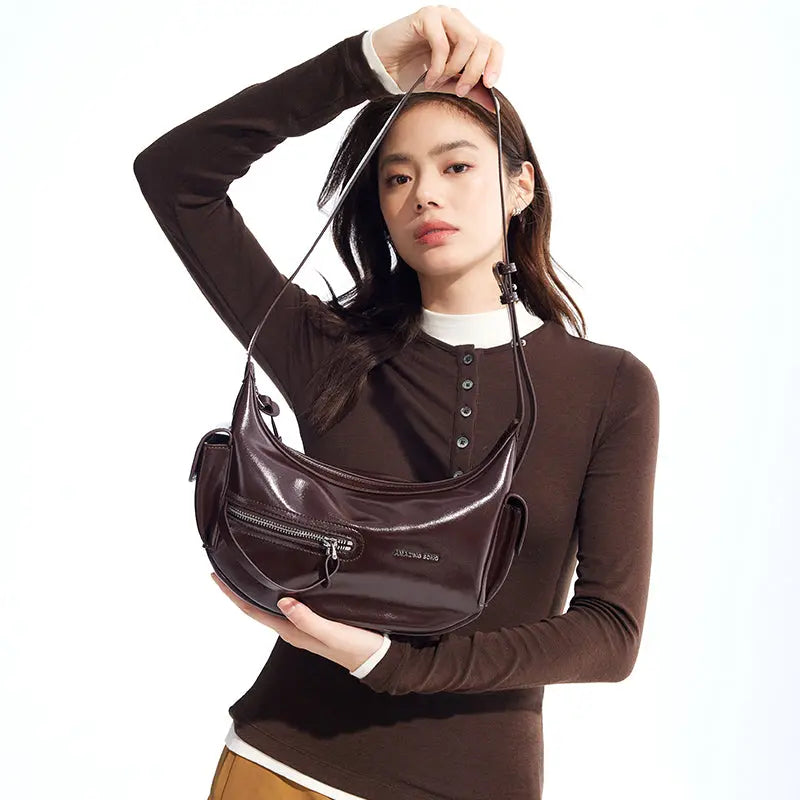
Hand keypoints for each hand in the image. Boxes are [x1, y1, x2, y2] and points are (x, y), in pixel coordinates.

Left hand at [210, 573, 385, 672]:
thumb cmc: (355, 646)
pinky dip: (274, 590)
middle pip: (255, 605)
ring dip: (254, 588)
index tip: (215, 576)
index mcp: (291, 630)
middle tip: (224, 566)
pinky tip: (276, 579)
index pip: (252, 610)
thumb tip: (282, 601)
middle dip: (238, 589)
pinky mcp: (314, 618)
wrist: (376, 658)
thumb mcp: (332, 633)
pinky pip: (286, 602)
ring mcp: (302, 623)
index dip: (232, 595)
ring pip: (269, 603)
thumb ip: (308, 620)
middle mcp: (292, 626)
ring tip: (243, 568)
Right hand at [372, 6, 503, 113]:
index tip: (489, 85)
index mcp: (466, 35)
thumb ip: (471, 90)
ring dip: (454, 68)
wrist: (384, 67)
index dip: (495, 65)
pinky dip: (438, 66)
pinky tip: (429, 77)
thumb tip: (493, 105)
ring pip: (468, 41)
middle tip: (459, 90)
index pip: (493, 45)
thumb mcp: (448, 84)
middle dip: (474, 72)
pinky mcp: (427, 16)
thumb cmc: (414, 72)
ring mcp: (443, 16)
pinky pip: (443, 43)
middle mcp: (458, 22)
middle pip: (483, 43)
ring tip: (438, 81)